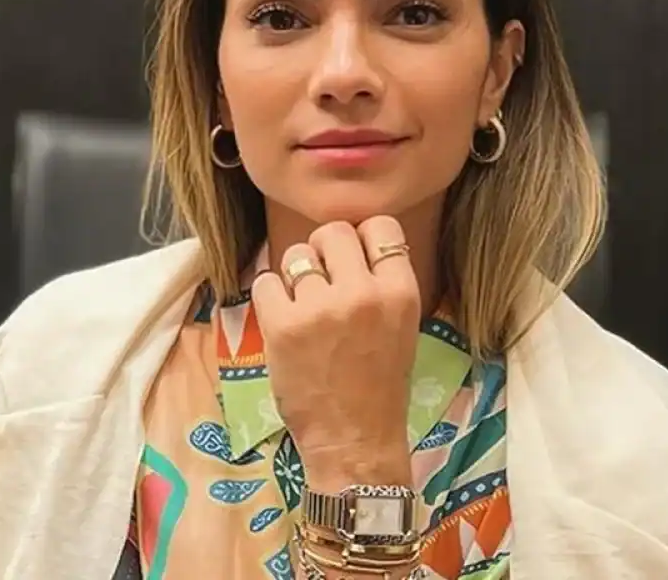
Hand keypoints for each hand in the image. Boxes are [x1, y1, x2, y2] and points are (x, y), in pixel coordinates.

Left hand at [251, 216, 420, 492]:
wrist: (355, 441)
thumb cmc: (380, 385)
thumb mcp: (402, 325)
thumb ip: (381, 281)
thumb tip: (349, 240)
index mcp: (401, 292)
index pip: (381, 225)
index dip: (362, 239)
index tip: (354, 261)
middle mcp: (363, 293)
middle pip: (333, 232)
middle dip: (324, 251)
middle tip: (324, 283)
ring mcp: (321, 308)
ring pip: (296, 255)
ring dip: (295, 276)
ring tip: (305, 308)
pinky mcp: (283, 326)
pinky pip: (266, 281)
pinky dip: (270, 297)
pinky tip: (284, 319)